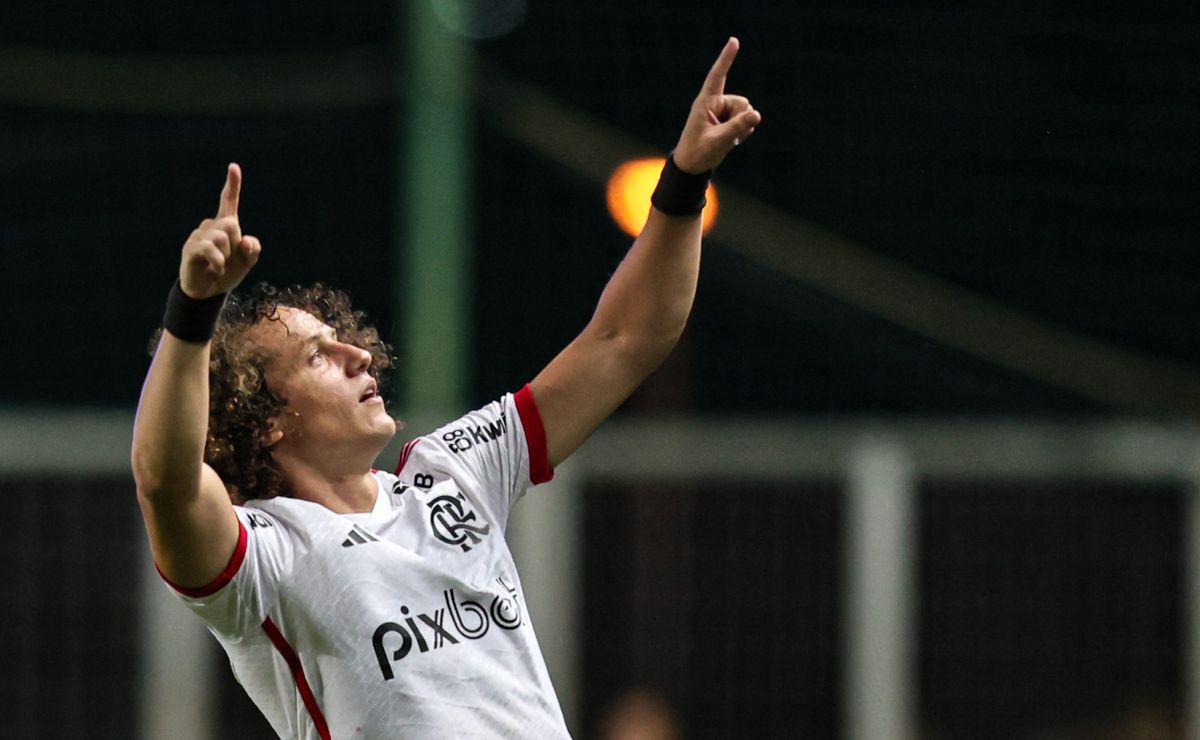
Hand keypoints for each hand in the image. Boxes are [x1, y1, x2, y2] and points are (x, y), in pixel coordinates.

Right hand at [179, 163, 262, 298]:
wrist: (208, 292)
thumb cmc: (227, 272)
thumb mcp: (247, 262)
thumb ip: (253, 249)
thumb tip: (246, 240)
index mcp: (225, 226)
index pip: (228, 202)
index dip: (232, 185)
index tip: (234, 167)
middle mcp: (210, 227)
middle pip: (230, 224)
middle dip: (235, 244)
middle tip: (228, 259)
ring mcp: (198, 236)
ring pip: (221, 237)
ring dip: (226, 256)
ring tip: (219, 266)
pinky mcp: (190, 248)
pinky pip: (210, 249)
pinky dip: (218, 262)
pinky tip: (216, 269)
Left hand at [672, 37, 761, 174]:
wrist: (693, 166)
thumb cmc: (698, 152)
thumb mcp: (718, 141)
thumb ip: (737, 128)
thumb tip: (757, 115)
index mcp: (705, 102)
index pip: (718, 76)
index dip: (726, 58)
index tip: (734, 41)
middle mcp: (715, 102)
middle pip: (742, 102)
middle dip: (741, 119)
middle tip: (725, 136)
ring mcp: (723, 111)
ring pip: (747, 111)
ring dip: (742, 127)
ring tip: (726, 139)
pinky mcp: (729, 119)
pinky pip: (747, 120)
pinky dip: (744, 131)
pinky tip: (732, 140)